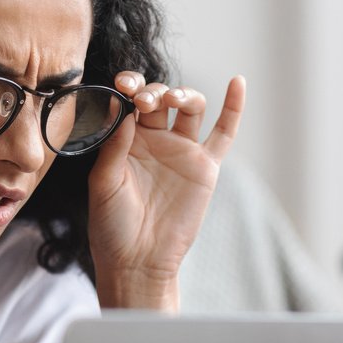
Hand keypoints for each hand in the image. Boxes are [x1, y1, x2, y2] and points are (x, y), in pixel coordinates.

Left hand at [87, 71, 246, 307]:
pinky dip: (234, 107)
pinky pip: (224, 132)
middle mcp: (154, 140)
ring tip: (173, 99)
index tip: (123, 85)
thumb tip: (123, 108)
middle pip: (160, 98)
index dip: (130, 87)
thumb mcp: (104, 183)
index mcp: (125, 140)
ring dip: (183, 93)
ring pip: (190, 107)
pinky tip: (238, 82)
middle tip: (145, 102)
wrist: (138, 260)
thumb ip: (114, 145)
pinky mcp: (205, 166)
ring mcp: (181, 151)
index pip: (130, 101)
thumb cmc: (112, 225)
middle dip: (153, 92)